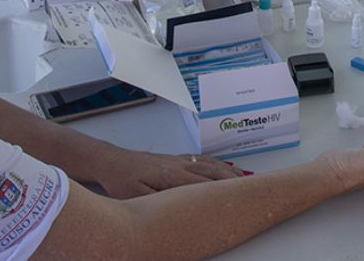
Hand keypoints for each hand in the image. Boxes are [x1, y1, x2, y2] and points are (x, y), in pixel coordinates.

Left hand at [98, 149, 244, 198]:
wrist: (112, 161)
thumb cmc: (122, 181)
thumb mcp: (136, 196)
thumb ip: (158, 201)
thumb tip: (179, 206)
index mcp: (172, 175)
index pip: (205, 183)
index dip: (225, 188)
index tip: (241, 194)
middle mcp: (179, 165)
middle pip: (212, 172)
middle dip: (233, 180)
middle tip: (252, 187)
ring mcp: (178, 161)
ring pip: (209, 164)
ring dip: (228, 170)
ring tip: (244, 177)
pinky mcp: (174, 159)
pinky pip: (201, 160)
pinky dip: (216, 163)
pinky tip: (222, 166)